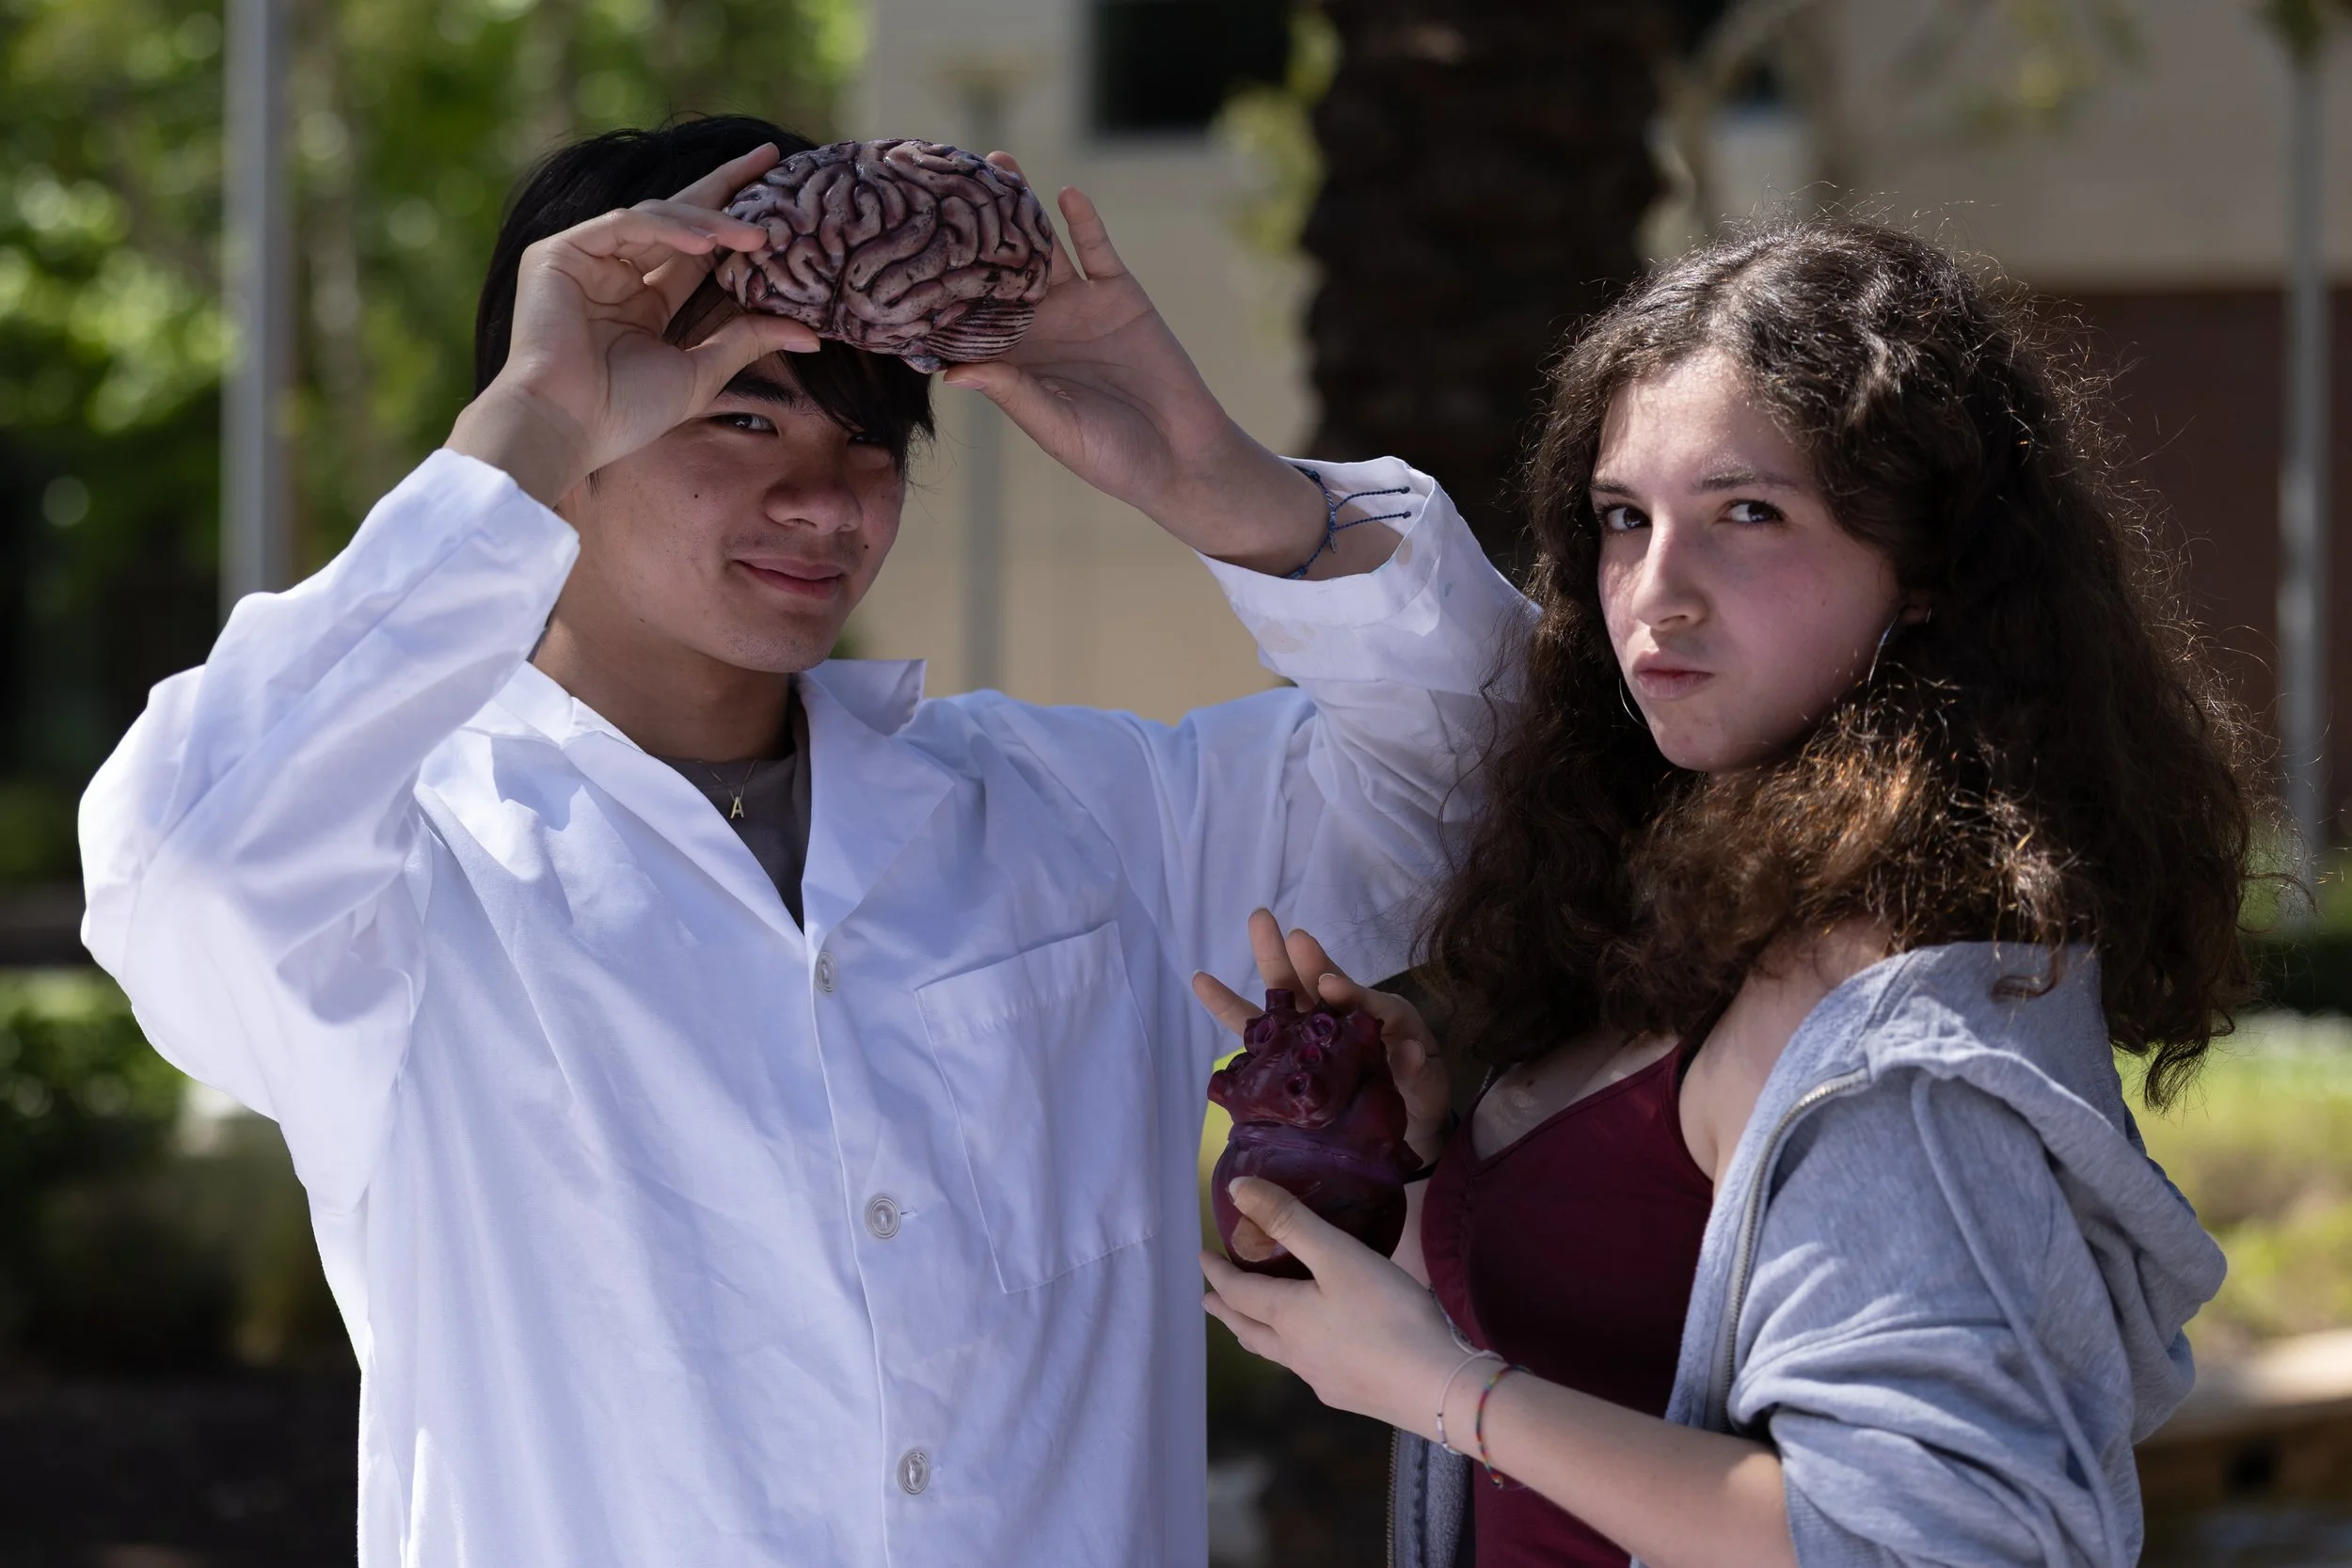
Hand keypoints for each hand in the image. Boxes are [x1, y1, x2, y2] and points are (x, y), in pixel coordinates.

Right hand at [447, 143, 820, 505]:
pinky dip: (667, 228)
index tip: (780, 202)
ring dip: (709, 221)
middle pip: (678, 218)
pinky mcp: (560, 253)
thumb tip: (813, 334)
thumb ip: (747, 340)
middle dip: (724, 188)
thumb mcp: (701, 371)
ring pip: (657, 218)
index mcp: (644, 302)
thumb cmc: (626, 411)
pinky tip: (707, 242)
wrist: (569, 427)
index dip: (734, 224)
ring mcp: (586, 259)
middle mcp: (615, 273)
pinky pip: (625, 224)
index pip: (697, 250)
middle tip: (771, 159)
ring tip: (758, 234)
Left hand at [942, 160, 1338, 573]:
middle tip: (939, 185)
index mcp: (1010, 361)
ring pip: (1042, 246)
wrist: (1179, 454)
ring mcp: (1078, 305)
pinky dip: (1084, 222)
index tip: (902, 255)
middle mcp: (1037, 325)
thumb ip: (1011, 392)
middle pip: (995, 268)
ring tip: (996, 163)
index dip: (935, 290)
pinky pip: (1098, 250)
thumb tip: (952, 370)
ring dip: (1022, 207)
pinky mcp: (1119, 294)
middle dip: (971, 230)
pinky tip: (1065, 193)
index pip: (964, 317)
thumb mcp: (1054, 426)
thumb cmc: (1108, 455)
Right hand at [1193, 909, 1454, 1168]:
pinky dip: (1227, 1007)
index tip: (1327, 984)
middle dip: (1287, 953)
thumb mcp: (1425, 1081)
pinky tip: (1202, 981)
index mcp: (1368, 1017)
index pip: (1353, 998)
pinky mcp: (1282, 1063)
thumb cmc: (1413, 1093)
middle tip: (1262, 919)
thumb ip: (1417, 1069)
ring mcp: (1305, 1037)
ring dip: (1263, 964)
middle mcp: (1332, 1019)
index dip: (1340, 989)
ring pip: (1279, 999)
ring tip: (1235, 934)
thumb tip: (1409, 1052)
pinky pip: (1253, 1036)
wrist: (1402, 1129)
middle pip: (1307, 982)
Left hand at [1202, 1177, 1462, 1439]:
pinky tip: (1315, 1353)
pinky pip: (1308, 1370)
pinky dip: (1294, 1354)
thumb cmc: (1386, 1313)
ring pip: (1276, 1354)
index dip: (1218, 1274)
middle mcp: (1295, 1352)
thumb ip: (1290, 1221)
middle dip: (1226, 1311)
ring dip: (1256, 1336)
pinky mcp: (1350, 1395)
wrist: (1436, 1387)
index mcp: (1286, 1316)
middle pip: (1248, 1330)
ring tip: (1251, 1328)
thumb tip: (1237, 1189)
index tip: (1201, 1259)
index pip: (1238, 1293)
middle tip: (1209, 1300)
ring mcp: (1322, 1379)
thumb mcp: (1338, 1256)